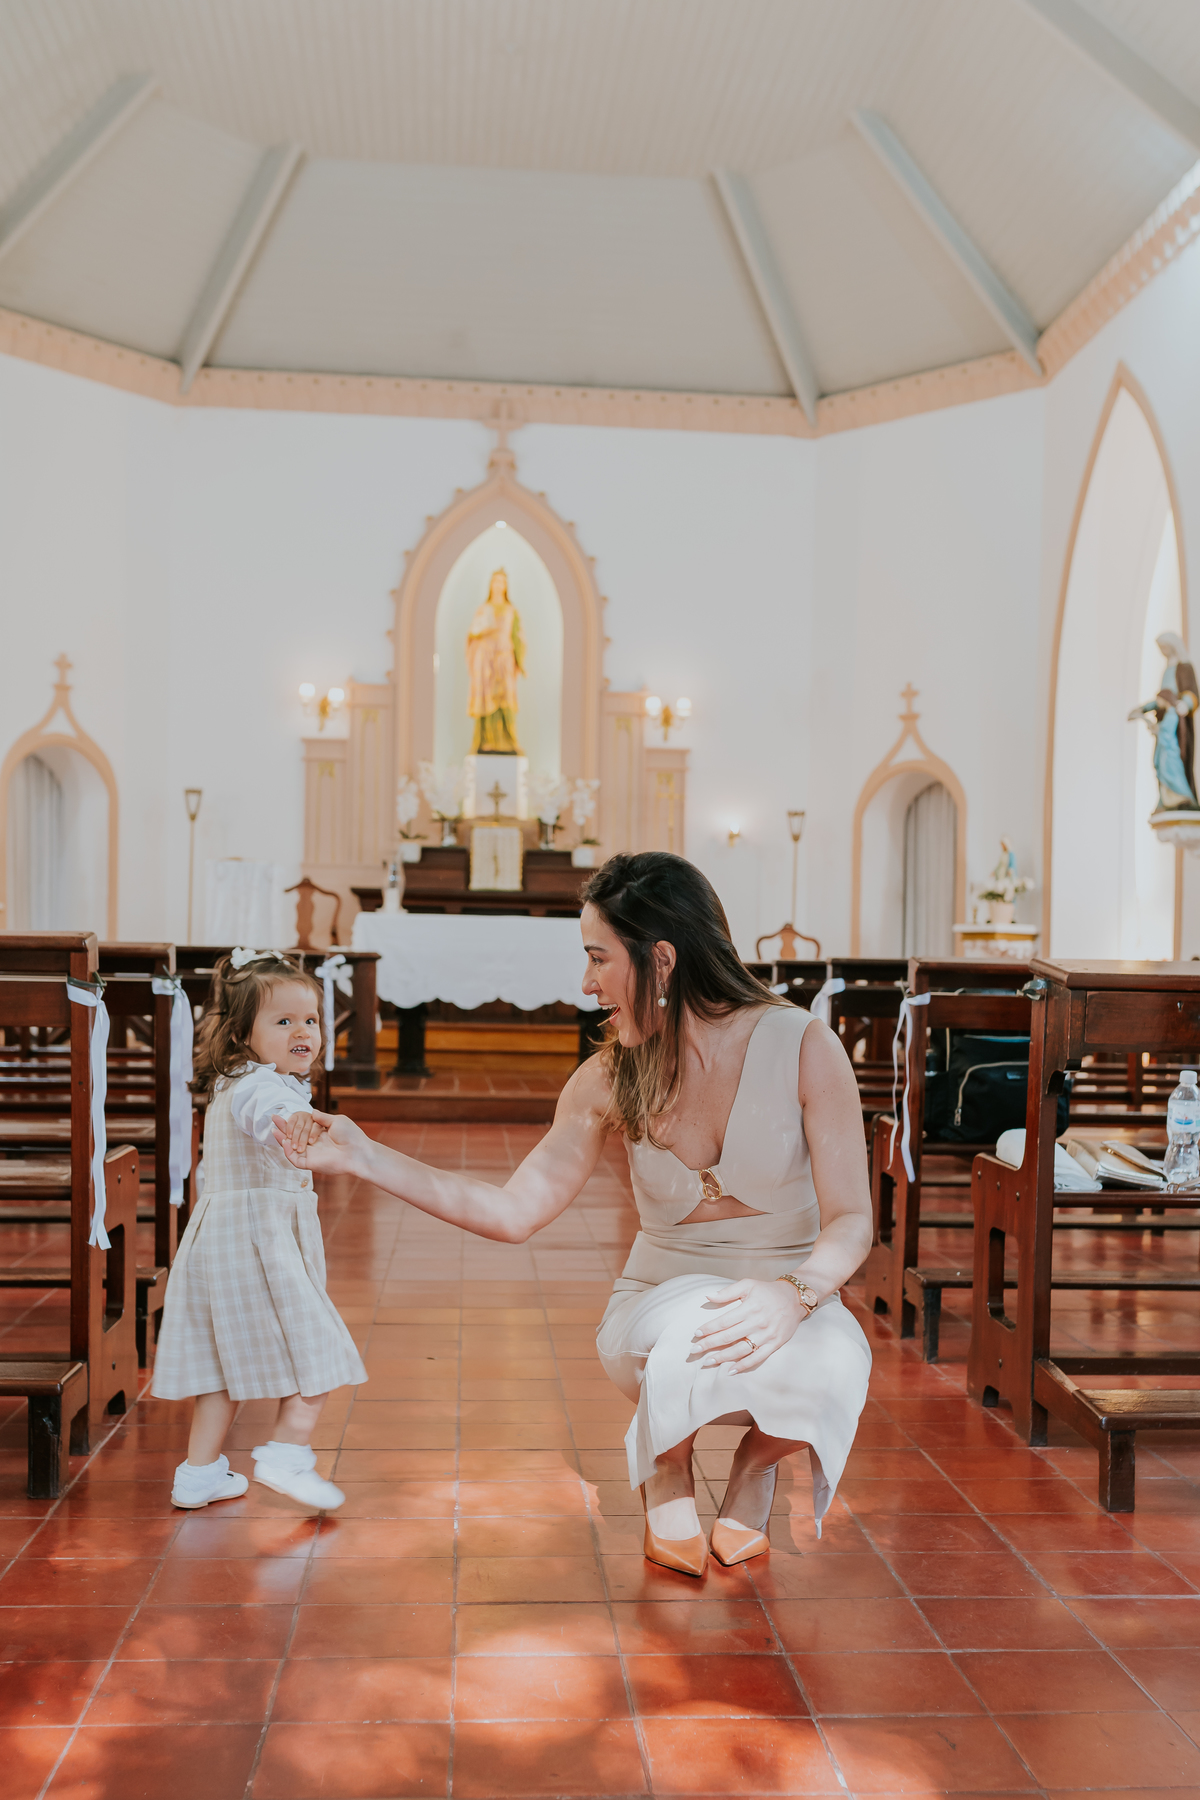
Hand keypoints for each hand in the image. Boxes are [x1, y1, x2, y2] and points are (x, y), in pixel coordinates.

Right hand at [273, 1109, 368, 1175]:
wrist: (357, 1150)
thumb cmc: (351, 1135)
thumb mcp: (336, 1120)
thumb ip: (322, 1117)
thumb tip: (311, 1111)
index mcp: (320, 1134)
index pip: (302, 1127)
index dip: (291, 1122)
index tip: (282, 1114)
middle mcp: (314, 1145)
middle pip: (293, 1137)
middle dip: (283, 1128)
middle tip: (274, 1118)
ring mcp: (311, 1155)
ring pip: (292, 1148)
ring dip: (283, 1139)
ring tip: (275, 1129)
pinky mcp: (310, 1164)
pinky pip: (295, 1160)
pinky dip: (288, 1152)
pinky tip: (286, 1142)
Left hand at [690, 1277, 805, 1373]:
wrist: (795, 1298)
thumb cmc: (768, 1291)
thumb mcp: (748, 1284)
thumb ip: (728, 1292)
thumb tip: (707, 1296)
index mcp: (749, 1308)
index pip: (724, 1321)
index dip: (709, 1328)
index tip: (696, 1334)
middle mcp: (757, 1323)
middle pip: (729, 1337)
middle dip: (709, 1345)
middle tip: (694, 1351)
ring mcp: (766, 1335)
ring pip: (741, 1350)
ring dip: (723, 1357)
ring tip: (708, 1362)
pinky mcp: (775, 1344)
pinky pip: (758, 1358)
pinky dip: (744, 1365)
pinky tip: (731, 1370)